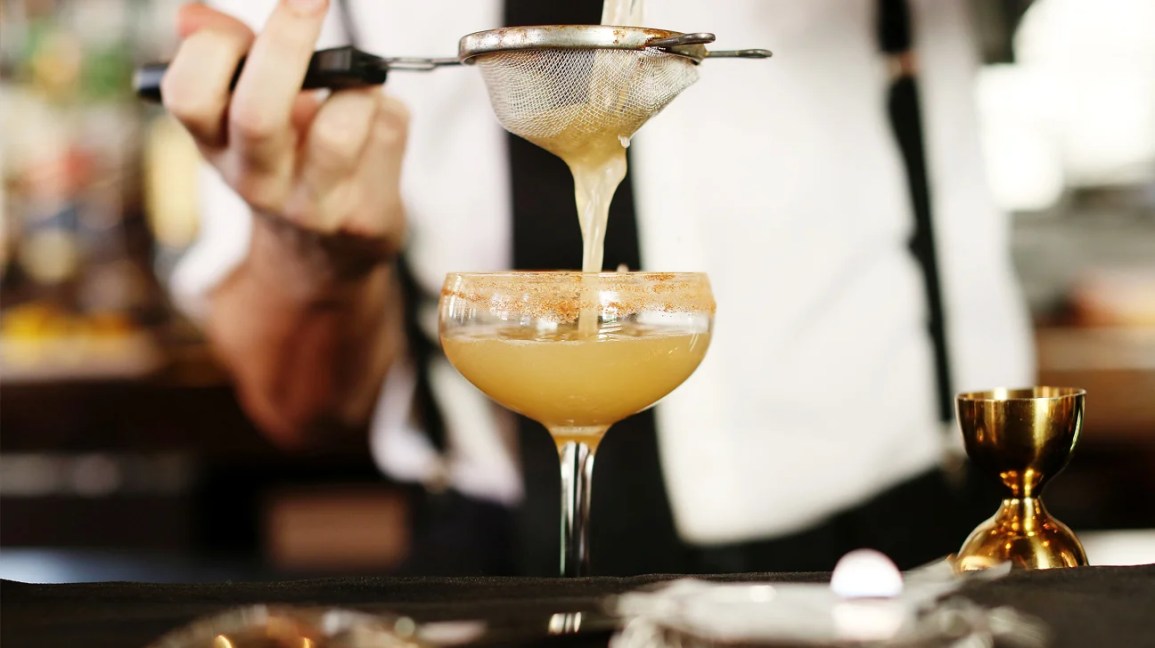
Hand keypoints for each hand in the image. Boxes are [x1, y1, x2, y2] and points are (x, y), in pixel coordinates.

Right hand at [162, 0, 407, 257]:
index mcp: (214, 143)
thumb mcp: (244, 106)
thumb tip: (191, 17)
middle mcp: (254, 180)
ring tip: (358, 83)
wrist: (326, 246)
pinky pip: (387, 134)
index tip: (242, 25)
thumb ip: (224, 52)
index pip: (187, 96)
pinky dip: (387, 109)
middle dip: (286, 44)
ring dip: (357, 87)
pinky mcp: (363, 214)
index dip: (213, 49)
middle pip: (258, 113)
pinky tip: (376, 121)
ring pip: (339, 130)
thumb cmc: (287, 154)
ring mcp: (310, 205)